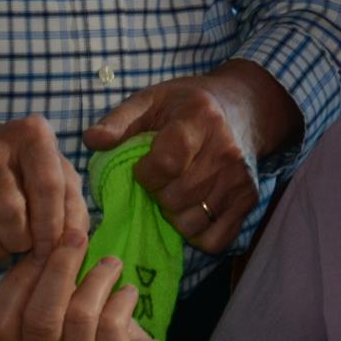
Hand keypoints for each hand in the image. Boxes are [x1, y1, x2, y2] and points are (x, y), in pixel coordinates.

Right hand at [0, 89, 89, 266]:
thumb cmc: (23, 168)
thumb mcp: (56, 172)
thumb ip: (73, 205)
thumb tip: (75, 242)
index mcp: (31, 134)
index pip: (47, 187)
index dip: (53, 227)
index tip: (53, 248)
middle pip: (10, 215)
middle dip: (23, 242)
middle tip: (27, 243)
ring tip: (6, 242)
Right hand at [0, 229, 192, 340]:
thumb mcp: (60, 319)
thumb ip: (44, 289)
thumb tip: (46, 237)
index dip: (19, 277)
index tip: (44, 244)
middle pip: (38, 318)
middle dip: (59, 268)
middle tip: (77, 237)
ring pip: (79, 318)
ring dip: (97, 279)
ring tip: (112, 265)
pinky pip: (111, 326)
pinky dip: (122, 299)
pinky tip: (129, 293)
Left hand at [83, 60, 298, 253]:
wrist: (242, 107)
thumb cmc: (186, 105)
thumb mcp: (150, 100)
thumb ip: (118, 120)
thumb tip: (91, 141)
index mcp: (199, 119)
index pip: (166, 163)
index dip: (145, 173)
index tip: (143, 166)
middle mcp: (225, 150)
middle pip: (176, 197)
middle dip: (157, 194)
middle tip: (160, 180)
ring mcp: (240, 178)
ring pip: (192, 223)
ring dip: (174, 216)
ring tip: (175, 193)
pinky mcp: (250, 200)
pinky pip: (216, 240)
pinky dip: (197, 234)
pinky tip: (192, 210)